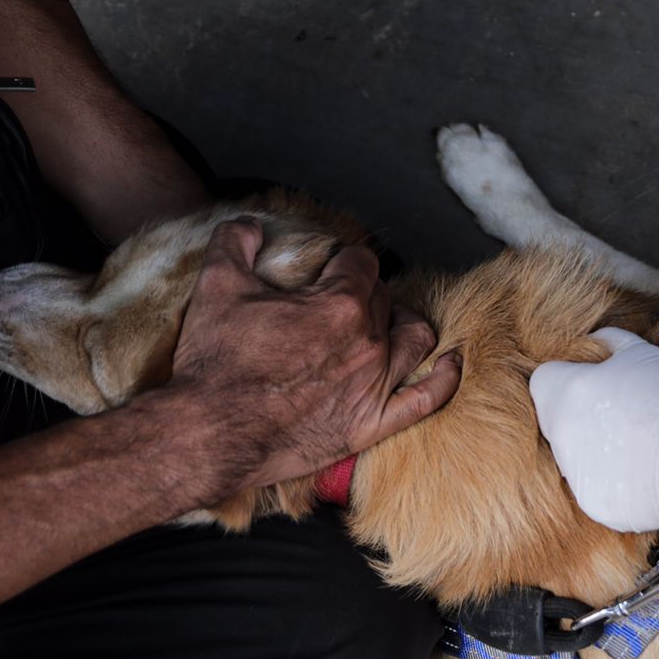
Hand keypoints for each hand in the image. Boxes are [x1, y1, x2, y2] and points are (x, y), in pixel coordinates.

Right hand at [168, 218, 461, 491]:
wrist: (208, 434)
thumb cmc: (214, 363)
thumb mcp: (216, 286)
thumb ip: (237, 242)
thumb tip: (251, 224)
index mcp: (340, 303)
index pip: (362, 262)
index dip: (343, 261)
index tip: (326, 270)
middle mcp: (368, 341)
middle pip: (384, 298)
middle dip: (362, 292)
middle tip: (333, 302)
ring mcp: (374, 385)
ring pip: (417, 339)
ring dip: (403, 324)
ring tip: (385, 323)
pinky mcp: (372, 424)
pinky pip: (427, 400)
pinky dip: (444, 378)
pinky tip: (449, 364)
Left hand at [530, 328, 658, 532]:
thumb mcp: (643, 354)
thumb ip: (611, 341)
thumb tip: (596, 340)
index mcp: (566, 392)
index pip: (543, 380)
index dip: (567, 378)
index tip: (593, 384)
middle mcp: (560, 434)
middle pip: (554, 419)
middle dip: (578, 414)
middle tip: (618, 414)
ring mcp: (571, 471)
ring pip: (570, 454)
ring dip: (591, 447)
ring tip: (632, 443)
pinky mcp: (589, 500)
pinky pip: (590, 483)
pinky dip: (608, 478)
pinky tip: (637, 470)